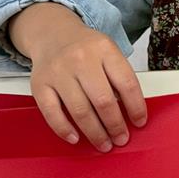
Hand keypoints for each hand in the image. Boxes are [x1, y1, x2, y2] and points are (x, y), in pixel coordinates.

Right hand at [18, 11, 146, 152]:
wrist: (52, 34)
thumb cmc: (84, 49)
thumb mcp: (107, 51)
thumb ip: (118, 76)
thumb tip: (131, 112)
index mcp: (104, 49)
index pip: (126, 83)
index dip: (136, 107)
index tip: (139, 122)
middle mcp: (80, 59)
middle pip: (103, 100)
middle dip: (115, 125)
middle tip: (121, 139)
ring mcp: (58, 71)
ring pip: (80, 110)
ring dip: (95, 133)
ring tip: (104, 143)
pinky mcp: (40, 84)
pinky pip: (52, 112)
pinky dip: (64, 129)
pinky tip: (76, 138)